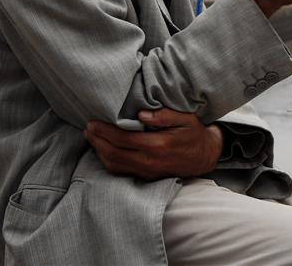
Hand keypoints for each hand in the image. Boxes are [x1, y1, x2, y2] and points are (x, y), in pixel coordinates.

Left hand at [84, 109, 222, 179]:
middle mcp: (149, 161)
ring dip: (99, 152)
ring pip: (115, 165)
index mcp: (157, 145)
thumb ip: (164, 115)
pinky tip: (103, 151)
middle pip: (114, 153)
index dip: (104, 132)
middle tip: (87, 128)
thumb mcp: (185, 118)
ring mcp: (147, 171)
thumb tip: (141, 115)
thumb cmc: (194, 133)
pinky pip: (122, 171)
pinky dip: (108, 162)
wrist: (204, 156)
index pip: (122, 139)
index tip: (93, 122)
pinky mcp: (146, 176)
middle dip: (97, 140)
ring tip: (92, 138)